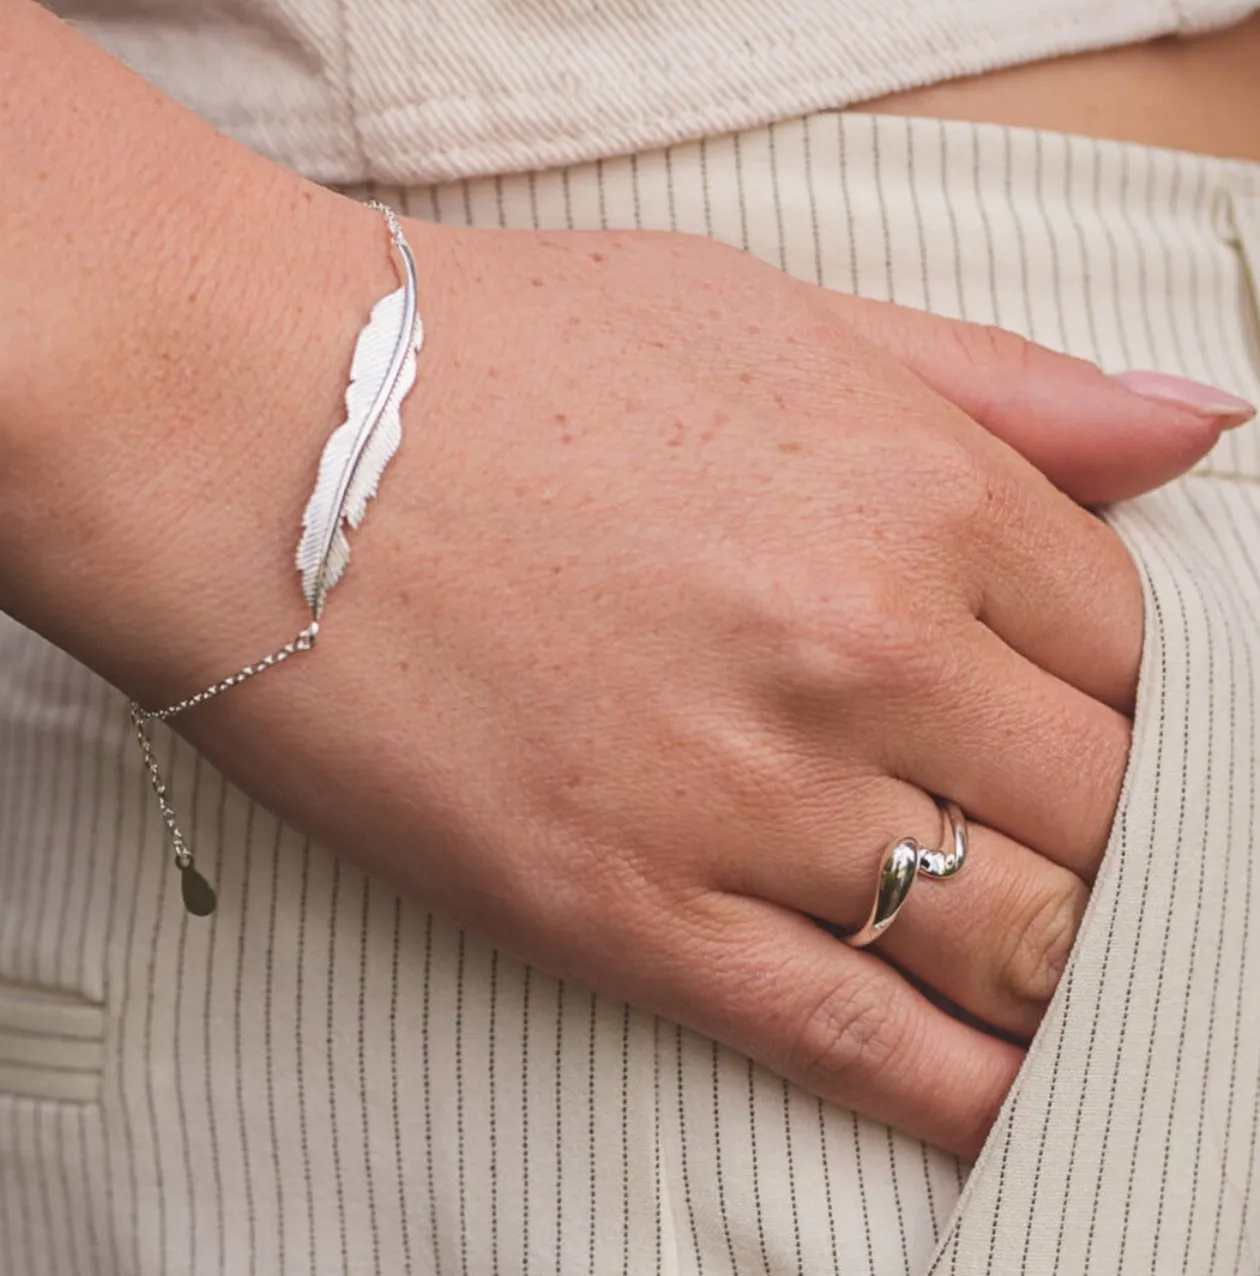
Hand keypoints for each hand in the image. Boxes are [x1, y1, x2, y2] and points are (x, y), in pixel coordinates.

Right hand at [103, 211, 1247, 1156]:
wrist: (244, 425)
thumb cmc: (492, 349)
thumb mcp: (762, 309)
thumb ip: (993, 381)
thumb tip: (1202, 424)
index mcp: (911, 486)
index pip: (1136, 645)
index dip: (1126, 696)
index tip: (1076, 723)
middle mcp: (861, 645)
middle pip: (1105, 803)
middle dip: (1105, 830)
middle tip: (1052, 838)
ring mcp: (747, 791)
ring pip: (1015, 938)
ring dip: (1053, 958)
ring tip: (1031, 957)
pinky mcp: (624, 908)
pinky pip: (859, 1045)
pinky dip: (964, 1089)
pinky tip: (1002, 1097)